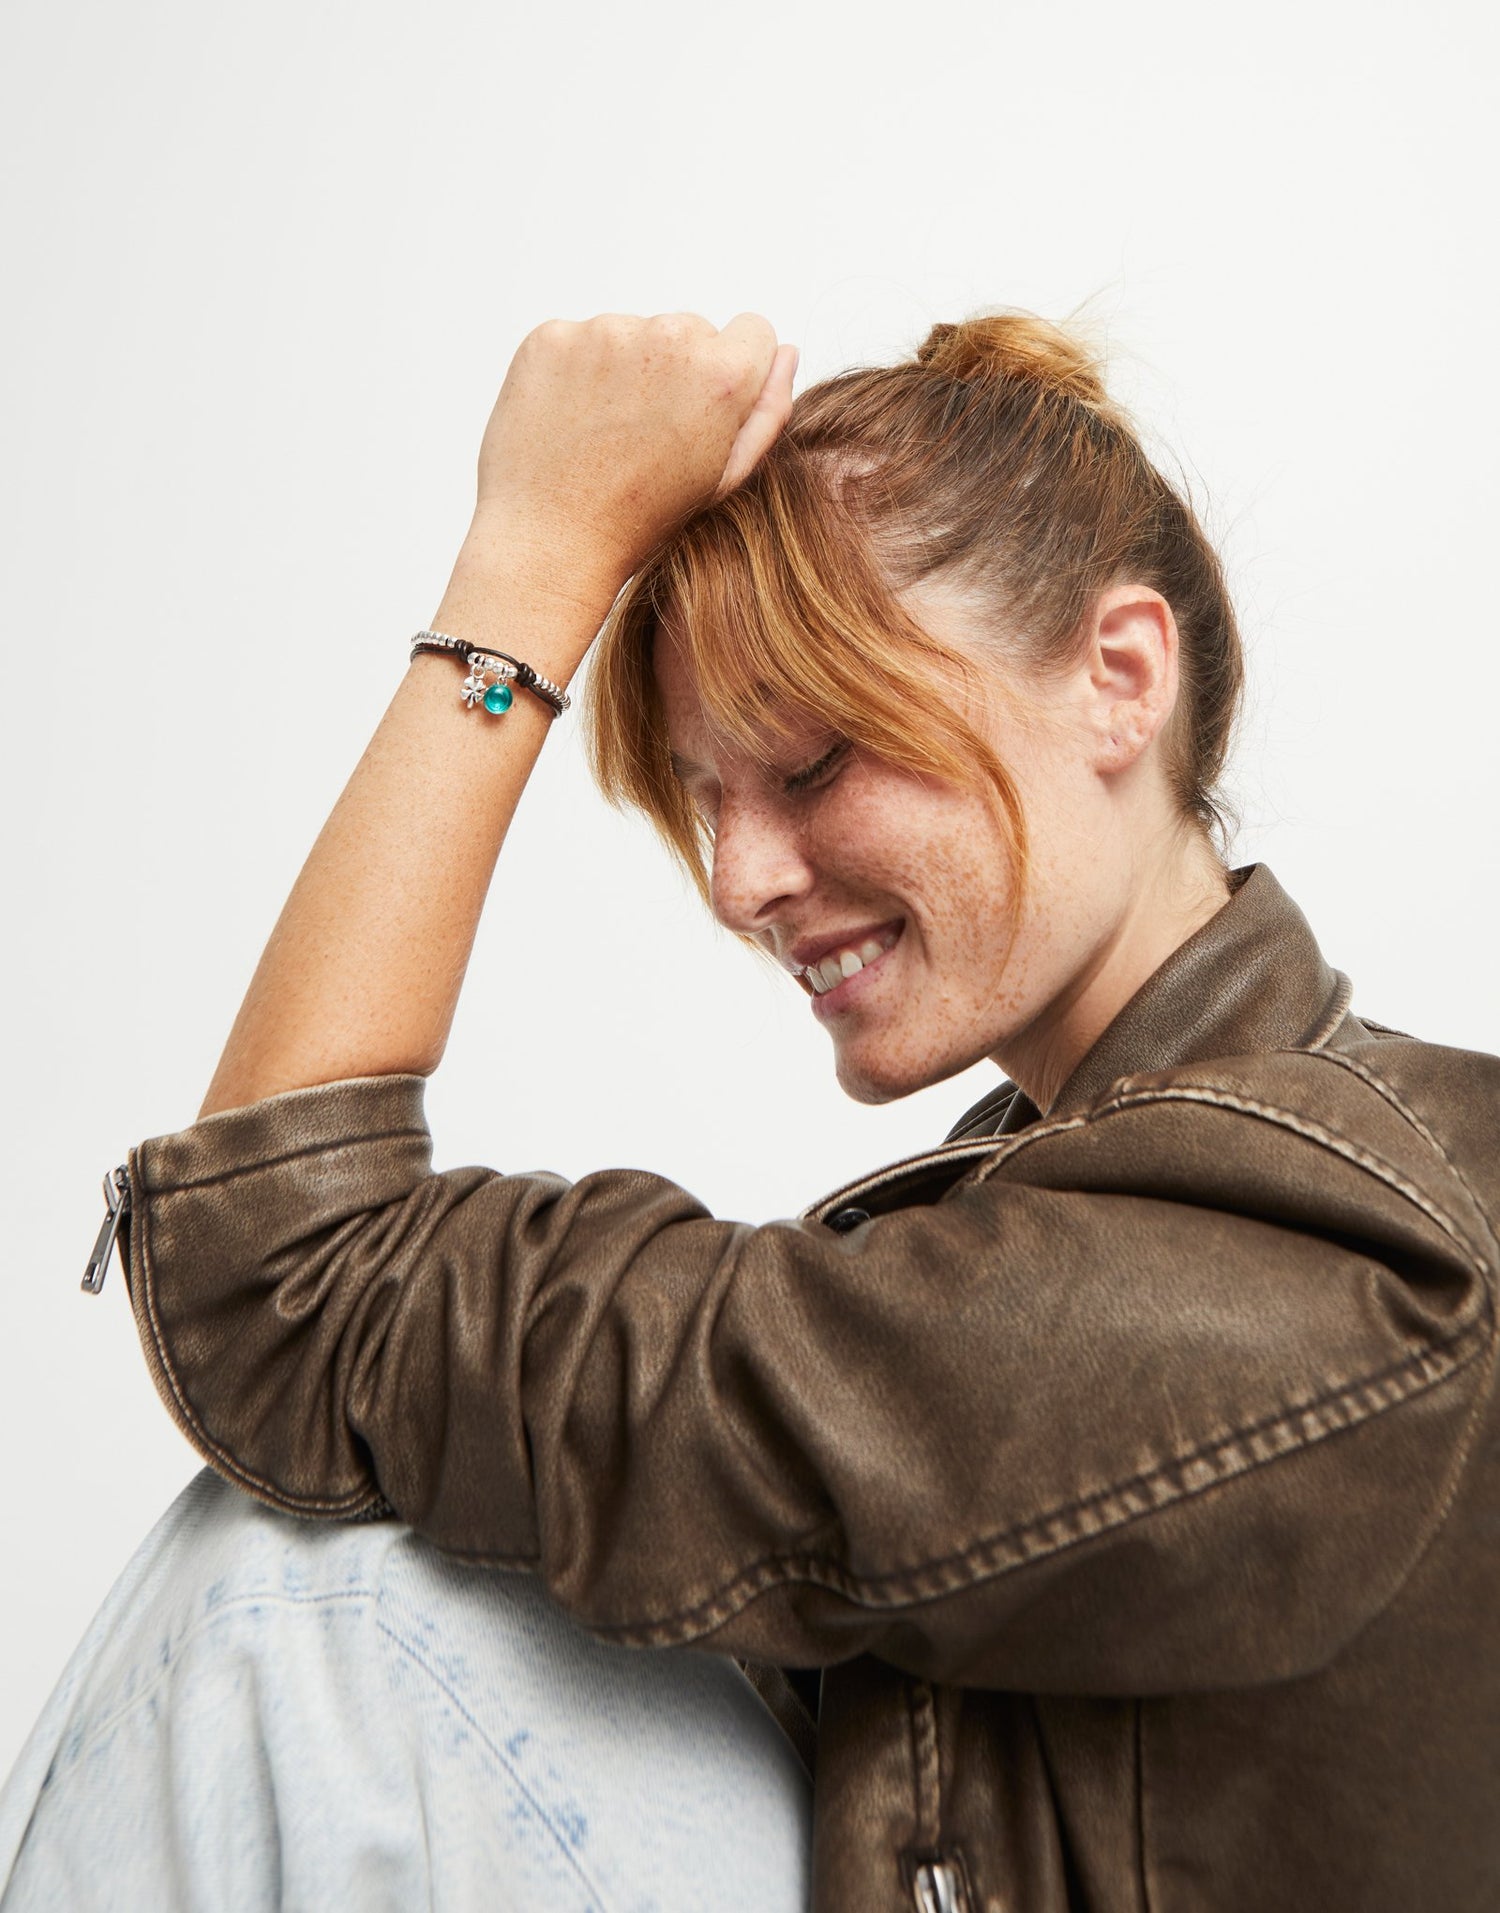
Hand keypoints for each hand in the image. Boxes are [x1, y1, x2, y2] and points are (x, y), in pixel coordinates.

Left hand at [467, 311, 797, 583]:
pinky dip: (578, 372)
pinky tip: (573, 423)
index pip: (754, 331)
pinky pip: (581, 339)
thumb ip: (767, 412)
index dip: (735, 375)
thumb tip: (786, 352)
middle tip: (648, 436)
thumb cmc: (640, 521)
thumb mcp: (724, 479)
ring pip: (635, 333)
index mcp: (721, 374)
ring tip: (606, 435)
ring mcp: (603, 331)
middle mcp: (667, 337)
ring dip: (628, 371)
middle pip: (692, 329)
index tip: (705, 412)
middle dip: (679, 371)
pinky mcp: (552, 337)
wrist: (548, 541)